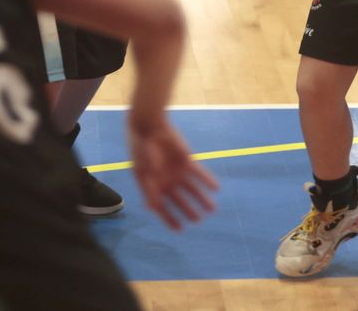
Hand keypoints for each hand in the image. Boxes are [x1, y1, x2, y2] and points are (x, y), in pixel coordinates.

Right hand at [127, 115, 217, 230]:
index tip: (179, 229)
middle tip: (197, 220)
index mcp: (152, 187)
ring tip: (212, 209)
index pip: (162, 207)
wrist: (149, 127)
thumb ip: (149, 189)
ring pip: (192, 189)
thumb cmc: (141, 150)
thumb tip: (153, 207)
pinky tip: (216, 188)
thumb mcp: (141, 171)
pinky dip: (208, 180)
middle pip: (180, 201)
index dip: (169, 218)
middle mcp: (166, 182)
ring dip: (202, 199)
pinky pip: (200, 173)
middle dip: (189, 210)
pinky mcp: (187, 161)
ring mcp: (177, 172)